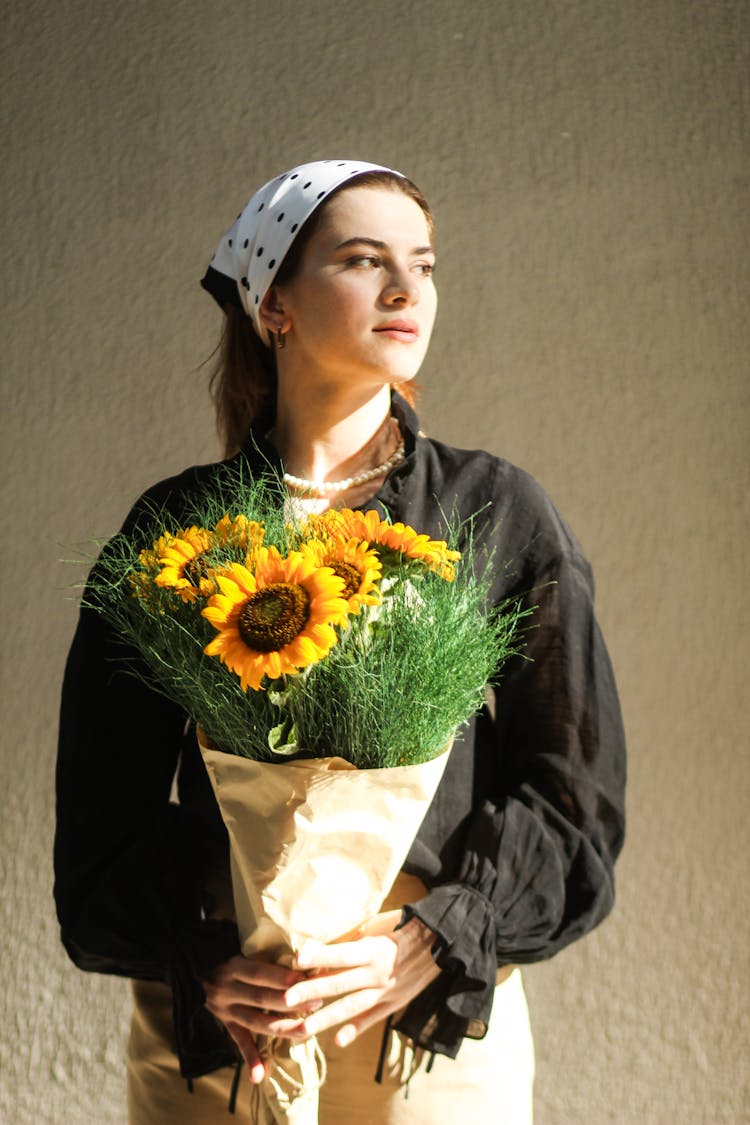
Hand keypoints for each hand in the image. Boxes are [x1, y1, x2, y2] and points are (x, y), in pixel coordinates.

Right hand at [202, 955, 320, 1082]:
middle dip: (291, 1003)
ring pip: (256, 1022)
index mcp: (232, 967)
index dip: (282, 978)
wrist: (193, 967)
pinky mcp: (225, 1024)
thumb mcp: (240, 948)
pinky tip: (261, 1076)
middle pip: (262, 999)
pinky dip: (250, 1059)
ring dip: (283, 1029)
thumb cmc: (225, 950)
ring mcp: (225, 1010)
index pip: (259, 974)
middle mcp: (227, 990)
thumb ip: (264, 954)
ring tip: (307, 1030)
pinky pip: (239, 1042)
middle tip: (317, 1002)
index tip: (306, 978)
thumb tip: (301, 954)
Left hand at [282, 912, 439, 1048]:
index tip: (296, 959)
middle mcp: (377, 972)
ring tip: (303, 1028)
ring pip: (351, 1007)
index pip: (341, 954)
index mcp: (373, 949)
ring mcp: (385, 991)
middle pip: (340, 984)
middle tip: (287, 999)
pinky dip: (355, 1029)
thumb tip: (322, 943)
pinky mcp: (393, 1003)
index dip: (319, 956)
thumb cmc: (403, 927)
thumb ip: (352, 937)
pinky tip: (338, 1041)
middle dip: (312, 992)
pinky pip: (371, 1019)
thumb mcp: (377, 925)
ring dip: (326, 1018)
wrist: (440, 943)